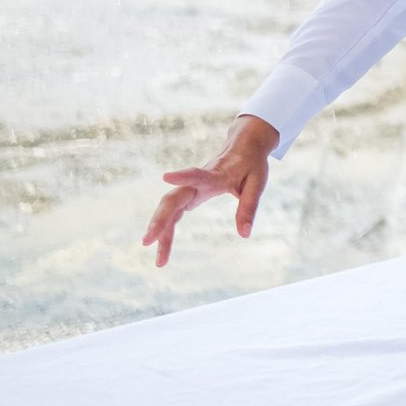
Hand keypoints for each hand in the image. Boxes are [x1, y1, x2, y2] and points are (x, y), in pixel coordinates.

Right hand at [142, 115, 278, 266]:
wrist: (243, 146)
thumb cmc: (251, 164)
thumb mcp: (258, 184)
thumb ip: (249, 207)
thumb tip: (244, 234)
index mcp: (216, 175)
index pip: (198, 174)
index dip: (183, 175)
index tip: (165, 176)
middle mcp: (197, 181)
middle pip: (173, 199)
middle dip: (159, 219)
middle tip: (147, 241)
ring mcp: (190, 188)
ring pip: (169, 208)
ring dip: (161, 231)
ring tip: (160, 260)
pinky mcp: (189, 195)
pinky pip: (174, 213)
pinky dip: (168, 230)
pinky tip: (163, 247)